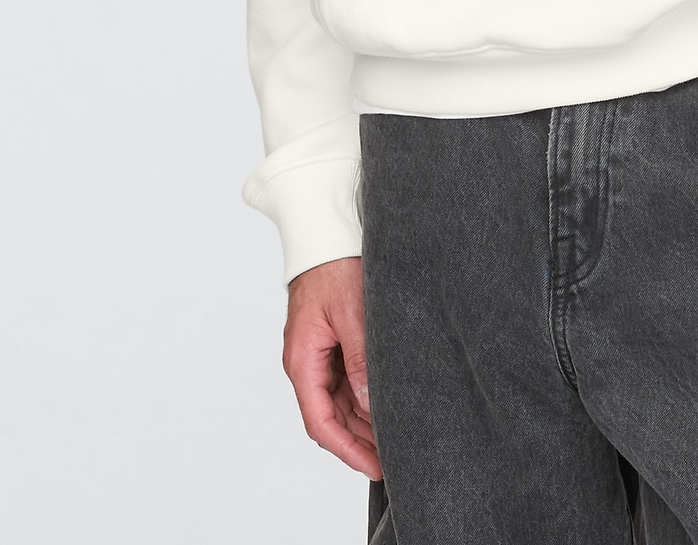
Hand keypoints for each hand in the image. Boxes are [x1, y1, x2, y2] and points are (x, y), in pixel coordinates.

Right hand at [283, 256, 381, 476]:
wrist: (326, 232)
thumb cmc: (334, 265)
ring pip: (339, 401)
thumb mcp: (353, 314)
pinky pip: (344, 380)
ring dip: (363, 421)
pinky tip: (384, 404)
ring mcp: (317, 352)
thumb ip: (360, 360)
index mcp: (302, 359)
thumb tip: (369, 405)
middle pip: (330, 417)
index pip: (320, 422)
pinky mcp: (331, 341)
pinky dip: (363, 396)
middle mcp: (306, 361)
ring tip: (394, 437)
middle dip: (360, 440)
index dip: (348, 450)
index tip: (375, 466)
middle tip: (394, 457)